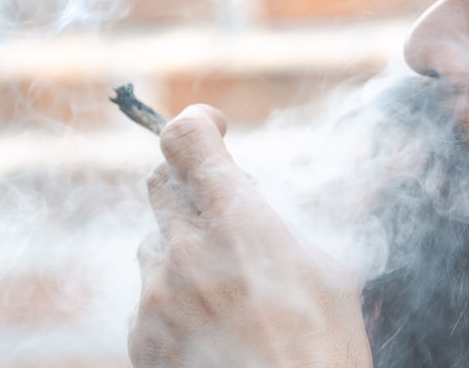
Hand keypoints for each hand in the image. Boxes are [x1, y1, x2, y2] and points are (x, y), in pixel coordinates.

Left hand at [128, 105, 373, 367]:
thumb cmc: (323, 356)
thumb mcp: (329, 272)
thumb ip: (277, 222)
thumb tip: (249, 201)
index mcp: (236, 222)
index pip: (184, 138)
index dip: (198, 124)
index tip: (215, 129)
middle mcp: (183, 251)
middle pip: (161, 182)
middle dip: (192, 186)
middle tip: (226, 211)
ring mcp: (154, 297)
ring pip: (154, 242)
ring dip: (183, 248)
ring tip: (231, 291)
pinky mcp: (140, 338)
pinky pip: (148, 296)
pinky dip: (175, 299)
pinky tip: (215, 330)